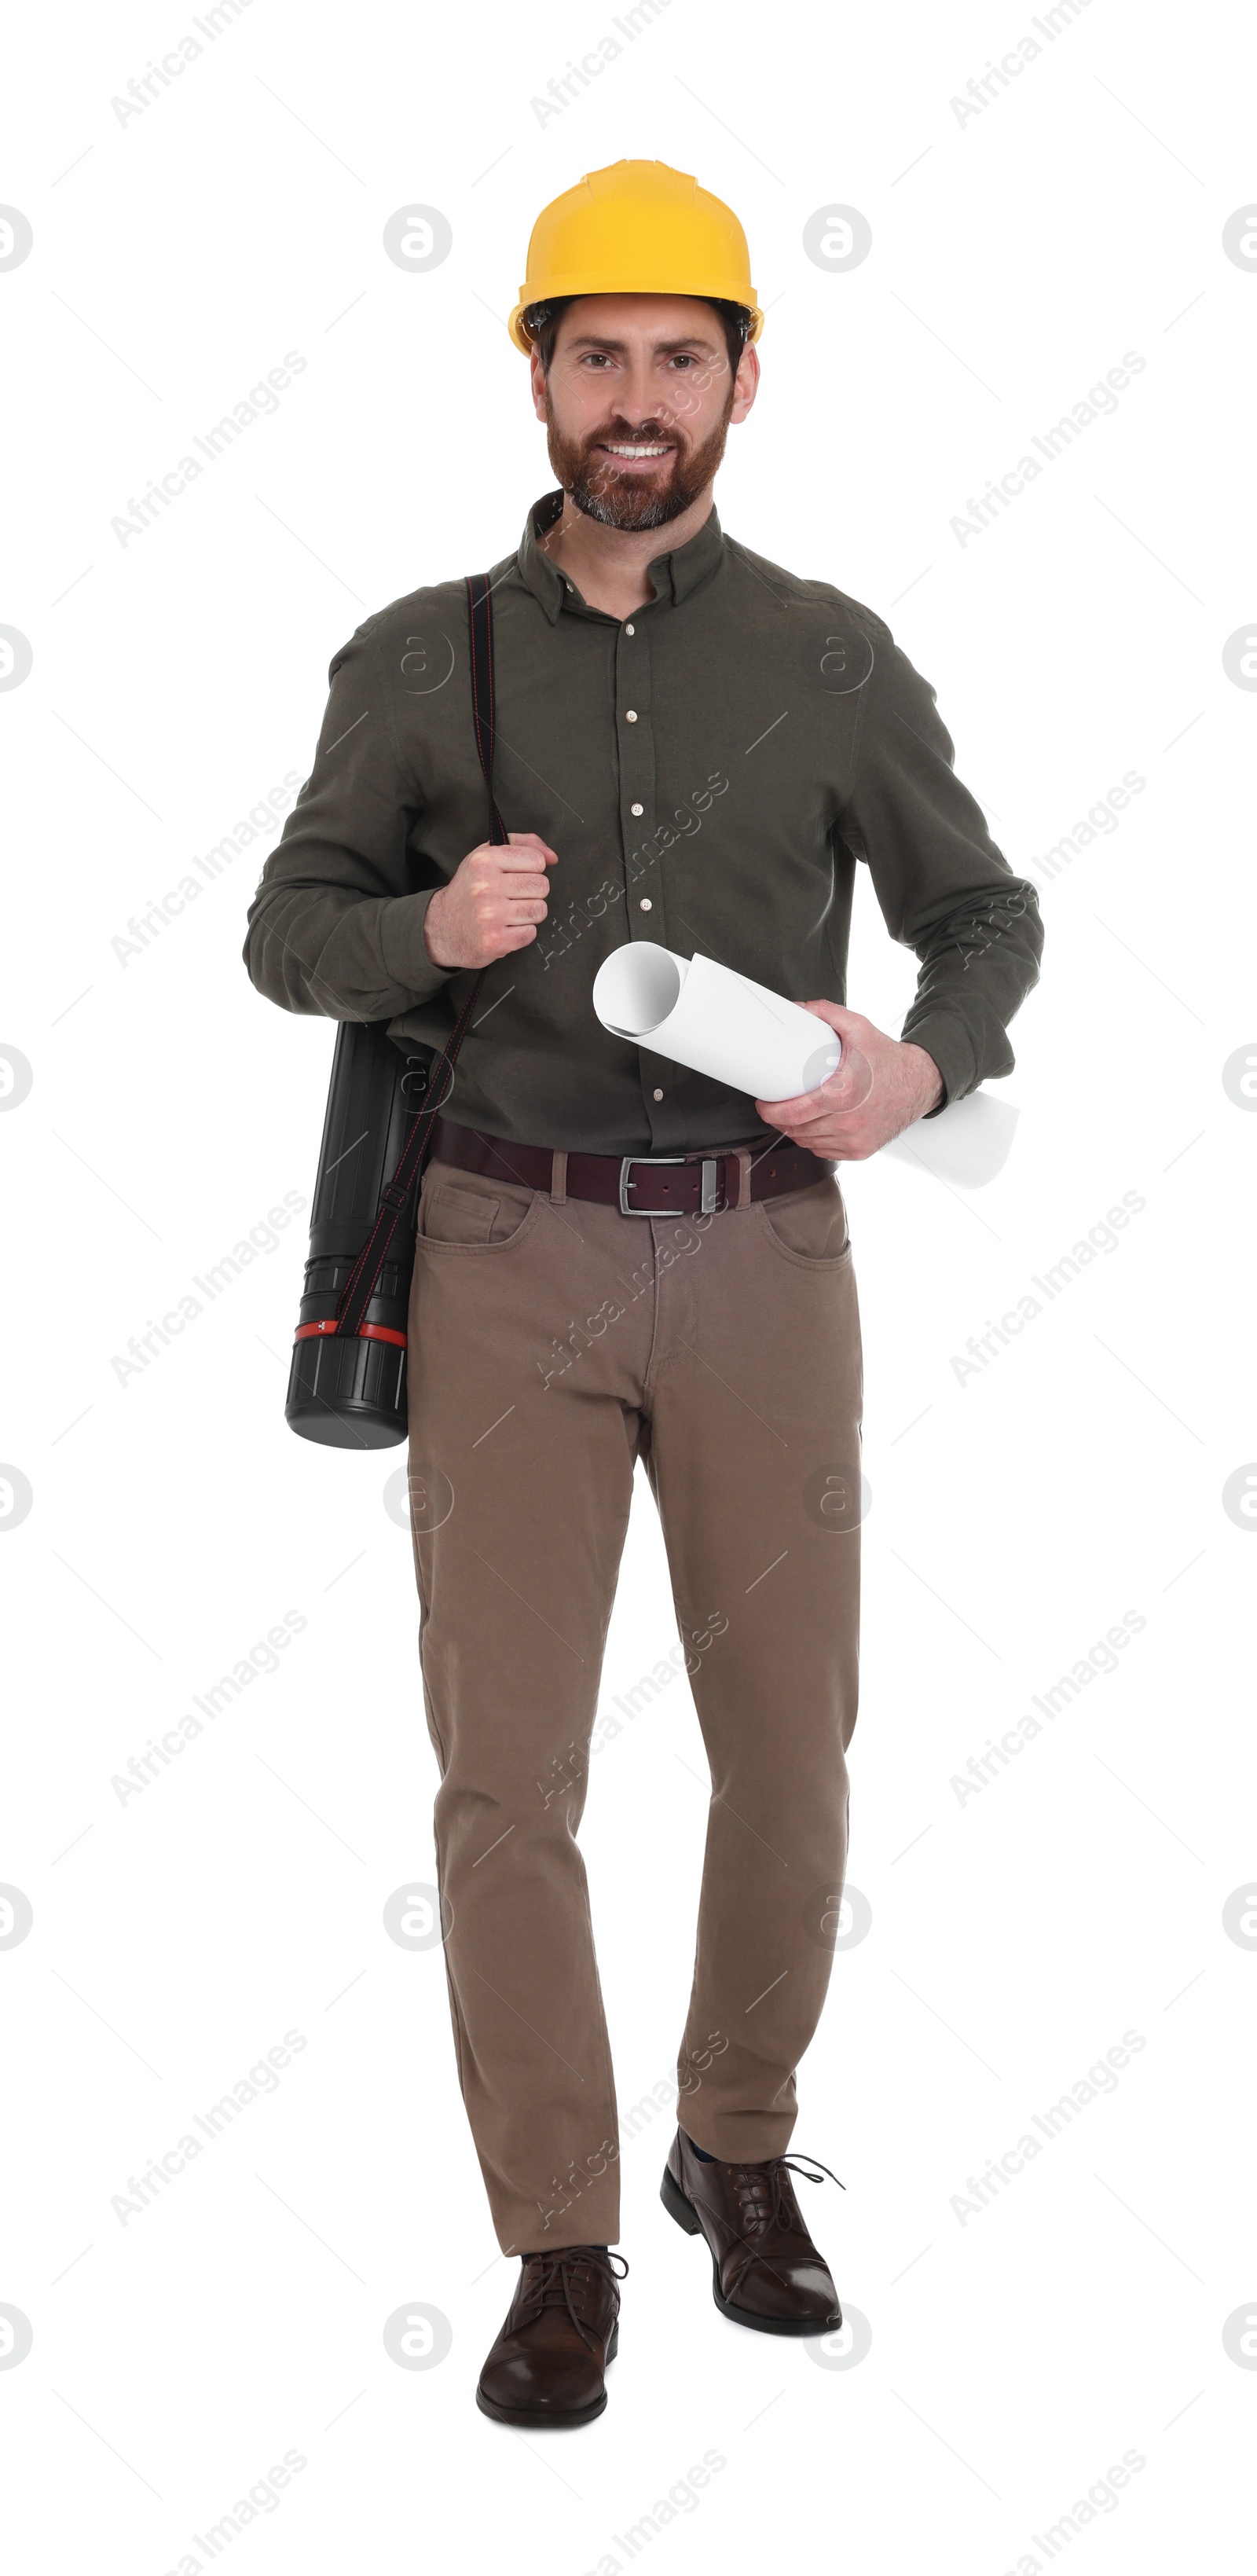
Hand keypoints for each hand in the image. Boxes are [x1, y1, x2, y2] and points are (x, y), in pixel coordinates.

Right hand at [423, 833, 557, 968]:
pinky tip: (505, 928)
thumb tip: (552, 857)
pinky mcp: (495, 941)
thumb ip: (522, 845)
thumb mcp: (487, 856)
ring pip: (539, 910)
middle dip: (532, 892)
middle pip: (541, 885)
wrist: (442, 927)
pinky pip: (531, 933)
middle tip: (512, 897)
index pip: (536, 860)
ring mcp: (489, 915)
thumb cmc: (470, 889)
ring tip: (509, 913)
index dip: (532, 869)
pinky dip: (521, 933)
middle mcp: (484, 886)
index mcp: (483, 860)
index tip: (517, 875)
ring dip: (528, 914)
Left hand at [758, 1002, 943, 1160]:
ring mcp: (855, 1140)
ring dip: (796, 1131)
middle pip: (796, 1130)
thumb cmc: (888, 1059)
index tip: (763, 1104)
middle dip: (780, 1119)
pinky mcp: (861, 1151)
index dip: (770, 1112)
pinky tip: (816, 1126)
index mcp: (844, 1094)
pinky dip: (816, 1141)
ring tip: (796, 1114)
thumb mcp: (859, 1028)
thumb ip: (827, 1013)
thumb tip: (798, 1008)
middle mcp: (850, 1122)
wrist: (919, 1083)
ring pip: (808, 1143)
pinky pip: (824, 1151)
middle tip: (776, 1105)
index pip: (793, 1113)